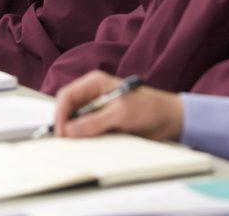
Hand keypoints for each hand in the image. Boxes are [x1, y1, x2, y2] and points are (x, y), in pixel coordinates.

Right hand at [53, 70, 183, 141]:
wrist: (167, 119)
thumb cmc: (148, 108)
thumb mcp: (120, 114)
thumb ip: (94, 122)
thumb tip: (69, 130)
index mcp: (94, 83)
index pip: (67, 96)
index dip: (60, 114)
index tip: (61, 132)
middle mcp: (92, 94)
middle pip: (67, 108)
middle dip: (64, 124)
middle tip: (66, 142)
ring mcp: (96, 109)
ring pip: (75, 121)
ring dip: (74, 133)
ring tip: (76, 145)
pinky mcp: (101, 122)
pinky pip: (86, 130)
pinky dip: (84, 138)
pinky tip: (88, 145)